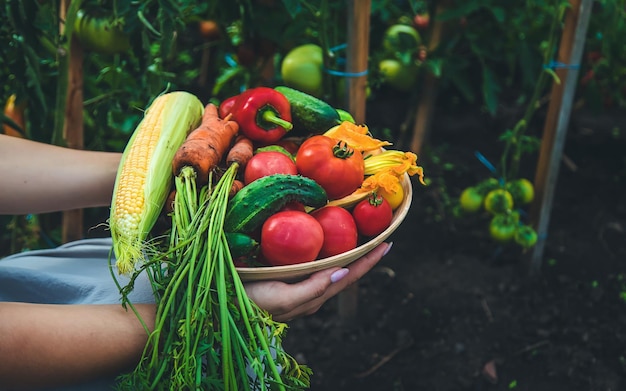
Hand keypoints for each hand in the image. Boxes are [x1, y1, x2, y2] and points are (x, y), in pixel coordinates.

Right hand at [244, 242, 391, 321]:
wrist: (226, 308)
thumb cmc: (255, 302)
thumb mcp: (285, 298)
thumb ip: (314, 288)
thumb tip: (344, 270)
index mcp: (314, 295)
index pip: (348, 276)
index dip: (368, 261)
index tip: (387, 245)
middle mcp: (311, 292)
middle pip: (345, 273)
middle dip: (364, 258)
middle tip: (380, 241)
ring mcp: (300, 287)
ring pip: (331, 271)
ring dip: (348, 257)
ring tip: (360, 243)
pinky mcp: (288, 281)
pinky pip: (315, 269)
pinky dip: (328, 257)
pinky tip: (327, 249)